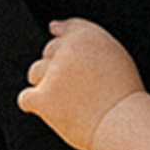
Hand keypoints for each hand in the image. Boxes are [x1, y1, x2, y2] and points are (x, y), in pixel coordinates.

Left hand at [17, 19, 144, 149]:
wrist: (123, 123)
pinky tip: (50, 111)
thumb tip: (53, 26)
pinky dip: (34, 105)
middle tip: (77, 88)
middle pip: (49, 51)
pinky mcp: (44, 97)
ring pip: (35, 72)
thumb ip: (86, 39)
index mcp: (87, 37)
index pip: (65, 28)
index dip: (63, 41)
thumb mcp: (115, 56)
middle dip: (58, 67)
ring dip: (45, 84)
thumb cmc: (123, 95)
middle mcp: (68, 51)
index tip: (63, 53)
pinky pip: (26, 97)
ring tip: (68, 101)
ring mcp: (54, 74)